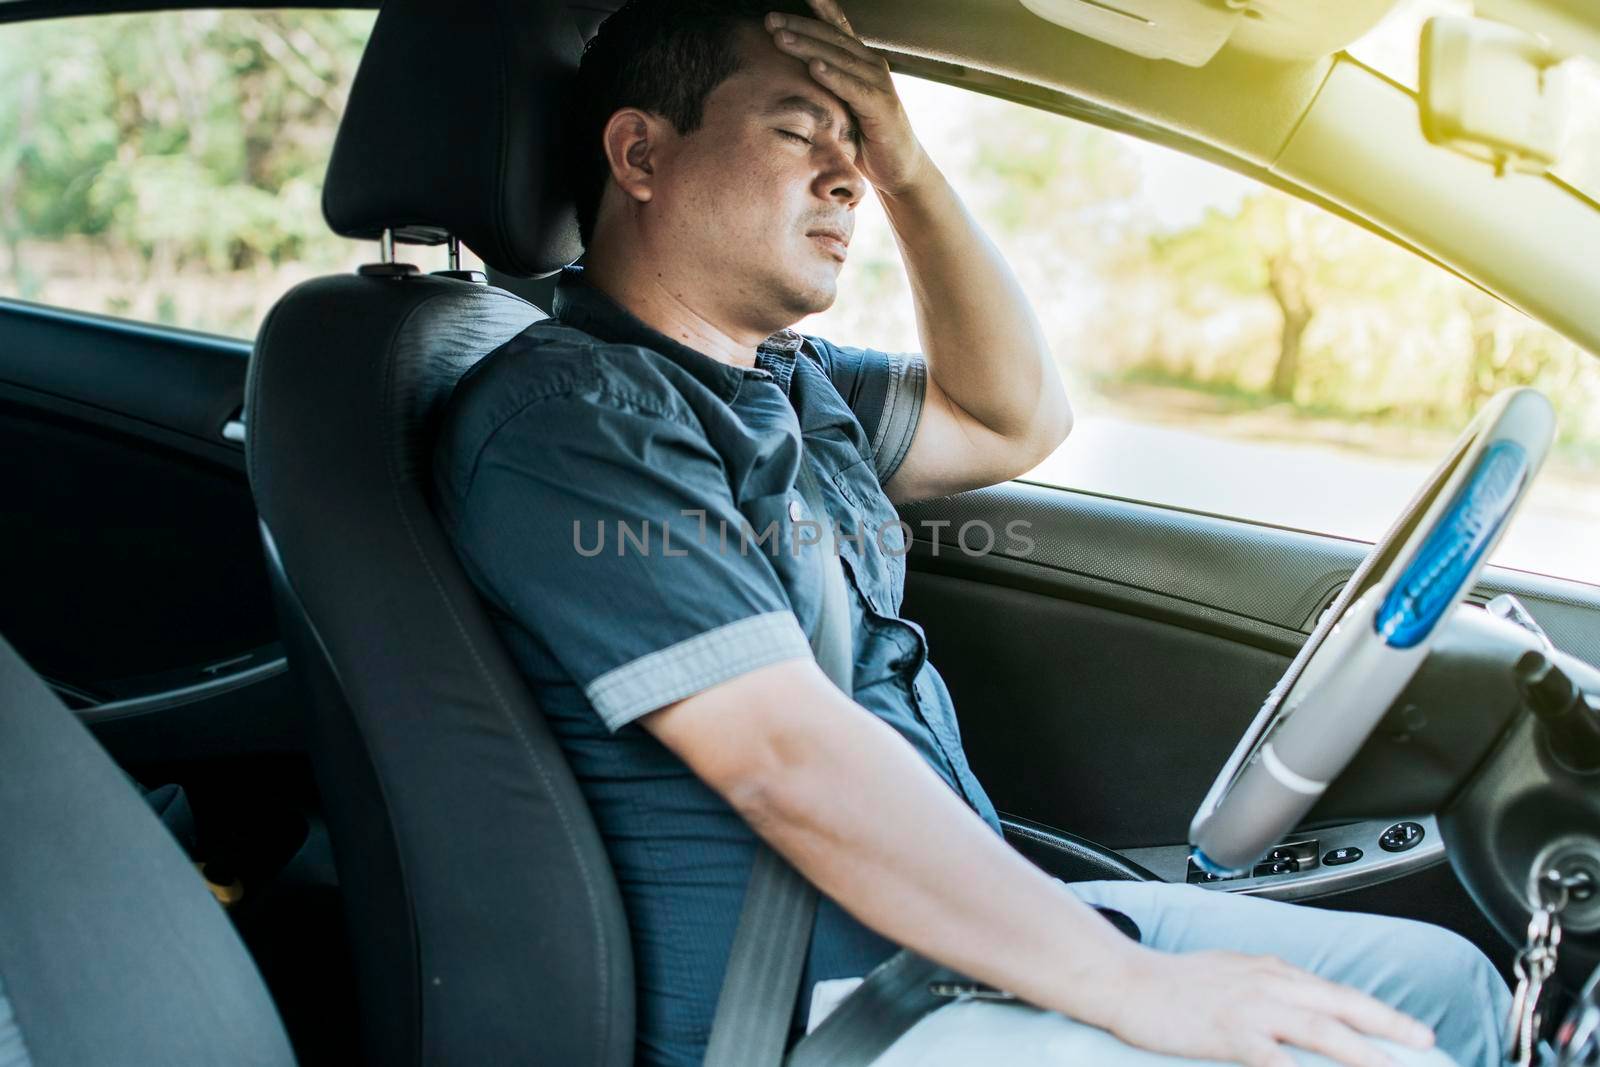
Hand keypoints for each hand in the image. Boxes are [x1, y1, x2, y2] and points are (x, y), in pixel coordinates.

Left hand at [764, 1, 929, 194]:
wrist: (898, 169)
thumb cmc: (864, 138)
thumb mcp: (839, 107)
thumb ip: (820, 90)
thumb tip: (780, 85)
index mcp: (859, 61)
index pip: (835, 27)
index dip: (817, 9)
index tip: (787, 1)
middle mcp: (871, 65)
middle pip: (832, 37)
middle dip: (799, 26)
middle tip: (770, 20)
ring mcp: (879, 83)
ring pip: (839, 58)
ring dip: (808, 46)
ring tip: (780, 37)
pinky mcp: (882, 106)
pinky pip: (853, 88)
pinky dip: (833, 76)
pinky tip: (813, 68)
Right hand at [1100, 948, 1436, 1066]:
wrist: (1126, 980)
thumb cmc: (1173, 982)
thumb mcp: (1232, 973)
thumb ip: (1271, 987)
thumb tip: (1303, 1002)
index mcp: (1272, 971)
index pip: (1337, 993)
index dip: (1378, 1013)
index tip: (1412, 1032)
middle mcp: (1269, 984)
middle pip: (1341, 1006)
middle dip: (1389, 1027)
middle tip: (1426, 1043)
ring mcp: (1251, 1008)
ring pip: (1320, 1030)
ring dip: (1361, 1052)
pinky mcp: (1229, 1032)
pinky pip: (1275, 1059)